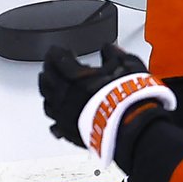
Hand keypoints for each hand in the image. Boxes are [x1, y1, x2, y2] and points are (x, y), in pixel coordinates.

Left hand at [38, 43, 174, 164]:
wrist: (135, 128)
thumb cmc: (130, 99)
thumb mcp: (127, 64)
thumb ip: (114, 54)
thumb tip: (109, 48)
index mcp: (76, 77)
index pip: (57, 59)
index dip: (57, 52)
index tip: (59, 50)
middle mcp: (66, 96)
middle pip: (47, 79)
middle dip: (49, 69)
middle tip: (52, 64)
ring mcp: (66, 116)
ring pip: (47, 101)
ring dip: (48, 91)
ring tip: (51, 86)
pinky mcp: (71, 133)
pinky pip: (55, 124)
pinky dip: (54, 116)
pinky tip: (56, 115)